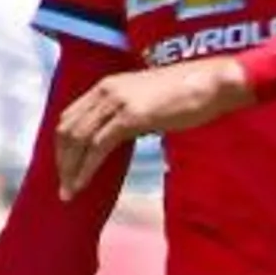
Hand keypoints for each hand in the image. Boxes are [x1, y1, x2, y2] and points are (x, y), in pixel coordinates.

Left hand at [56, 58, 253, 199]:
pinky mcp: (130, 117)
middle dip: (62, 160)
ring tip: (69, 191)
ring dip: (70, 169)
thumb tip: (119, 137)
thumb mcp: (148, 101)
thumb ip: (129, 114)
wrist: (212, 83)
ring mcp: (117, 102)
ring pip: (78, 139)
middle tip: (64, 185)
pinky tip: (83, 184)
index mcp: (107, 85)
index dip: (62, 144)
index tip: (66, 166)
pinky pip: (98, 147)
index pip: (70, 115)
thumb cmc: (189, 93)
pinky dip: (86, 169)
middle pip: (68, 129)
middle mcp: (106, 90)